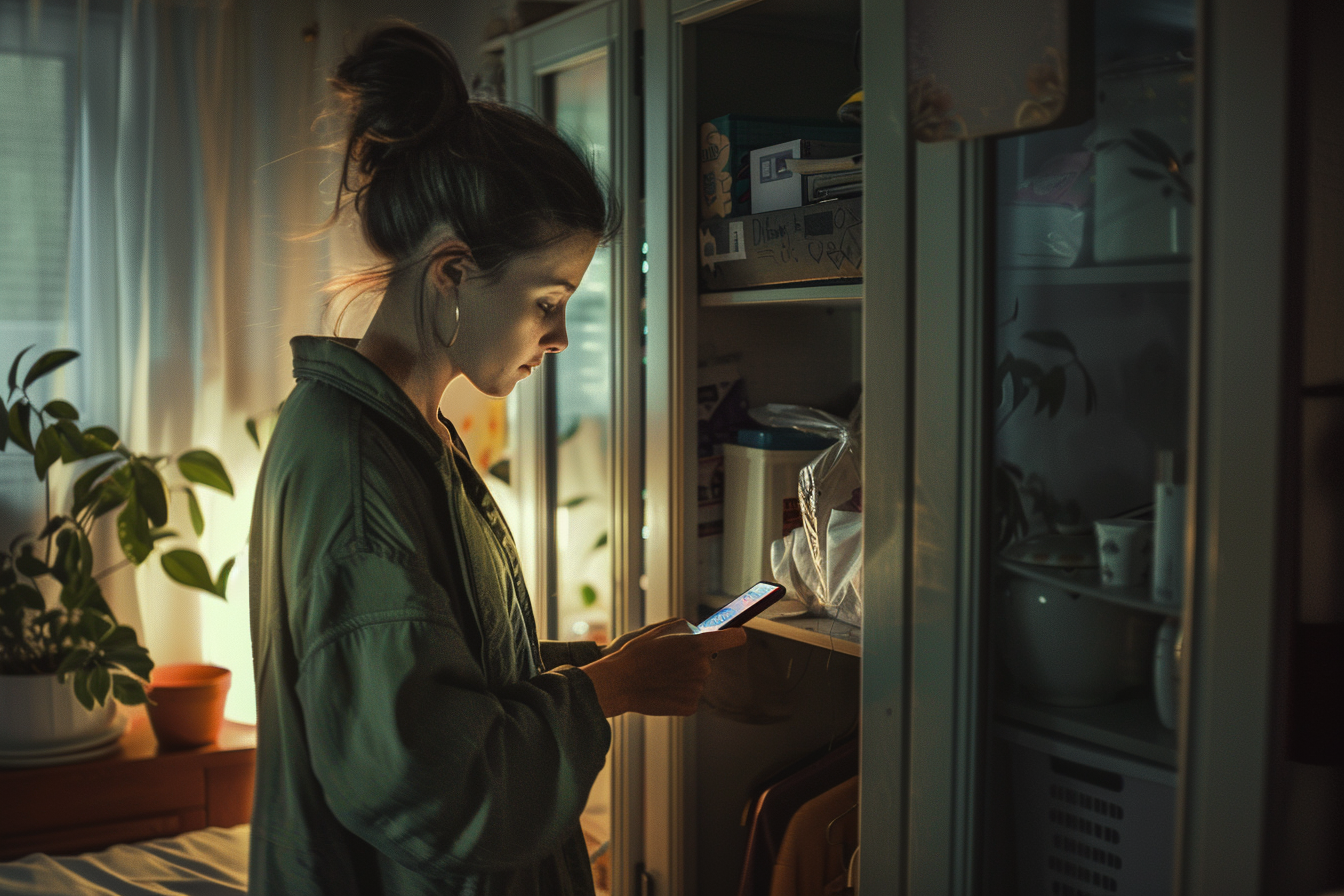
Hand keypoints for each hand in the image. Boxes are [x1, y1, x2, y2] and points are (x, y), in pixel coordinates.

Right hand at [580, 618, 747, 716]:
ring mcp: (697, 689)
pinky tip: (661, 689)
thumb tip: (700, 632)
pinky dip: (678, 693)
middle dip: (693, 659)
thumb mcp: (659, 630)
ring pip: (697, 679)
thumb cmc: (636, 653)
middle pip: (707, 661)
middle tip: (669, 660)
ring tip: (660, 675)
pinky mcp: (690, 706)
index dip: (734, 635)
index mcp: (698, 645)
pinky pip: (690, 695)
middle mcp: (703, 667)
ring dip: (684, 676)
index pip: (735, 637)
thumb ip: (686, 629)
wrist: (618, 683)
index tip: (734, 635)